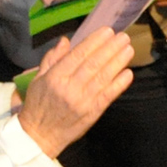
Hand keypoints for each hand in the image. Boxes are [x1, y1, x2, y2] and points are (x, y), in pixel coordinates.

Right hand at [18, 28, 133, 156]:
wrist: (40, 135)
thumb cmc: (38, 104)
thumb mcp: (38, 79)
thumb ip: (52, 59)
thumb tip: (65, 41)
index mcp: (55, 77)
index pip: (78, 55)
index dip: (94, 42)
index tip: (107, 31)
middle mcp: (69, 87)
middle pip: (93, 64)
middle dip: (110, 48)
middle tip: (123, 36)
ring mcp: (82, 101)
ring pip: (103, 77)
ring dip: (118, 62)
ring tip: (128, 49)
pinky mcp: (92, 113)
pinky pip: (108, 96)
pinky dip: (119, 84)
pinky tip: (128, 73)